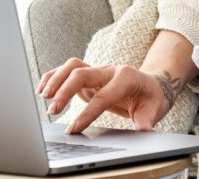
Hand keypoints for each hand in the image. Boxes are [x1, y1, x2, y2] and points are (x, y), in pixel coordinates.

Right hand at [36, 57, 173, 133]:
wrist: (152, 84)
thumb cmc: (152, 97)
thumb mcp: (155, 109)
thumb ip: (147, 120)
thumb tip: (146, 132)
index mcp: (126, 78)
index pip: (102, 96)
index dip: (87, 113)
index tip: (73, 129)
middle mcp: (109, 70)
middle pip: (82, 73)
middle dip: (65, 91)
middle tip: (53, 111)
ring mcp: (98, 71)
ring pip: (72, 66)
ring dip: (56, 79)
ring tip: (43, 97)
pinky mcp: (89, 76)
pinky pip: (68, 70)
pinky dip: (54, 76)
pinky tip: (43, 89)